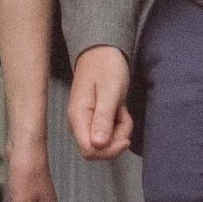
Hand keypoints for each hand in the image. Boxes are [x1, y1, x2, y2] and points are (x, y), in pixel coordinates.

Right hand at [68, 44, 132, 161]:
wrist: (104, 50)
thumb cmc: (106, 66)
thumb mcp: (109, 91)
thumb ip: (103, 118)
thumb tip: (97, 145)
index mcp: (78, 117)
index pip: (89, 151)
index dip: (108, 150)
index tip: (124, 138)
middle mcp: (79, 122)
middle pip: (98, 150)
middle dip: (117, 140)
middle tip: (124, 118)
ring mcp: (87, 121)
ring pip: (106, 143)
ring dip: (120, 130)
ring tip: (122, 109)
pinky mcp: (96, 119)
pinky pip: (110, 133)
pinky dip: (120, 124)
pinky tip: (120, 109)